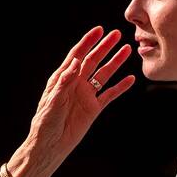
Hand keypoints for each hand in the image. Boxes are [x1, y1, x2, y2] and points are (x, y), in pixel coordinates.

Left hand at [7, 26, 134, 176]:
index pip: (77, 55)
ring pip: (104, 75)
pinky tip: (130, 79)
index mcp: (63, 78)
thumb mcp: (53, 102)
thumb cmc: (45, 123)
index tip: (98, 30)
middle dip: (104, 47)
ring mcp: (86, 95)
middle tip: (116, 34)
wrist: (50, 145)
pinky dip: (120, 87)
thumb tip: (74, 64)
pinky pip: (110, 95)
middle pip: (93, 60)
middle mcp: (76, 84)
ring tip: (127, 50)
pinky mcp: (94, 109)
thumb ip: (64, 83)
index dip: (87, 42)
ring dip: (115, 62)